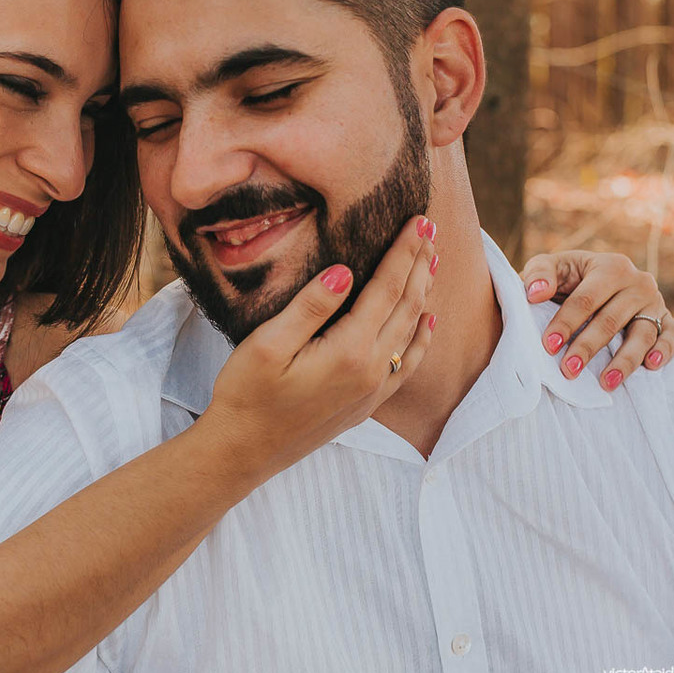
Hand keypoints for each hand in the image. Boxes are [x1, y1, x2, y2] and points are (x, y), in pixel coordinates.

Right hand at [206, 216, 436, 476]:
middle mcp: (370, 371)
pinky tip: (426, 323)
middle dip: (418, 265)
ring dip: (423, 294)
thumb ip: (309, 307)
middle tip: (429, 229)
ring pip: (411, 332)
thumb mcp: (266, 344)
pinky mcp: (364, 405)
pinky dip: (421, 338)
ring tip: (431, 263)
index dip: (403, 252)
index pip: (386, 289)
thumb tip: (344, 272)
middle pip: (406, 306)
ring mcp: (371, 391)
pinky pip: (406, 365)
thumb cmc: (246, 395)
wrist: (242, 452)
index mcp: (348, 350)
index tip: (418, 221)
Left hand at [521, 251, 673, 390]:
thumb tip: (536, 293)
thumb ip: (539, 274)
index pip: (586, 299)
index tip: (549, 345)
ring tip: (606, 382)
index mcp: (610, 267)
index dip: (566, 323)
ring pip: (642, 333)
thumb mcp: (550, 267)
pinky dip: (665, 350)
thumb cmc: (568, 276)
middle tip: (569, 370)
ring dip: (624, 360)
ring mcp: (654, 302)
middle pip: (611, 320)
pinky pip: (671, 335)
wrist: (594, 279)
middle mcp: (637, 283)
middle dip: (588, 347)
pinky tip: (651, 366)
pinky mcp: (665, 318)